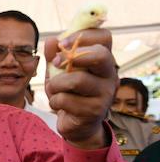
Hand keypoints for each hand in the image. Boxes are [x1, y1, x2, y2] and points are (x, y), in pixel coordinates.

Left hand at [45, 29, 116, 148]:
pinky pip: (67, 99)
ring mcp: (105, 94)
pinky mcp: (95, 111)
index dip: (82, 36)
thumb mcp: (58, 72)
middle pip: (101, 55)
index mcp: (103, 60)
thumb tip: (51, 40)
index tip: (61, 44)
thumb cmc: (68, 93)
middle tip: (56, 63)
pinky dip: (54, 101)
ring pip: (78, 80)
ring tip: (53, 89)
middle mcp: (110, 75)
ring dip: (56, 84)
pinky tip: (57, 104)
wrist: (76, 125)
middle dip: (73, 57)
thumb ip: (54, 56)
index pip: (104, 37)